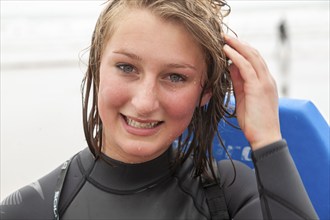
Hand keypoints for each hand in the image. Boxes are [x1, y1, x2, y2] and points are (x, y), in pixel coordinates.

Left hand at [223, 35, 281, 149]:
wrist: (264, 137)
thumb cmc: (253, 121)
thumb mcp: (244, 98)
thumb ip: (239, 82)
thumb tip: (230, 68)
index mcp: (264, 82)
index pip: (254, 60)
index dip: (242, 50)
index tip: (229, 44)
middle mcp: (266, 79)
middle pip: (254, 54)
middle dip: (239, 43)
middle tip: (224, 36)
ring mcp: (264, 83)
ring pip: (251, 57)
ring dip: (237, 45)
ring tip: (224, 38)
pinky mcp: (258, 88)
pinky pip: (246, 67)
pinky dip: (236, 57)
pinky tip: (226, 51)